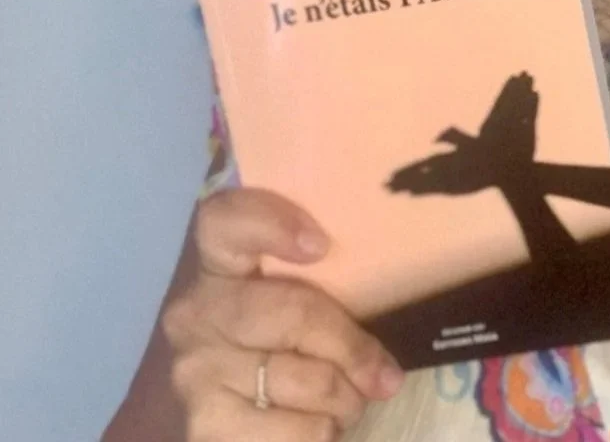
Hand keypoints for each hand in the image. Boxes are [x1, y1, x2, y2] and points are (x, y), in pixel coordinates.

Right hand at [163, 188, 402, 440]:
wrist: (236, 402)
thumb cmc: (285, 332)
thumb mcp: (299, 290)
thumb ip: (325, 276)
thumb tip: (385, 332)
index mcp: (220, 258)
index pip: (228, 220)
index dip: (272, 225)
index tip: (320, 245)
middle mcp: (196, 310)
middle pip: (293, 313)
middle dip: (351, 348)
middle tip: (384, 374)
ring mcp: (194, 370)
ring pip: (300, 380)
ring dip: (344, 398)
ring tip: (349, 399)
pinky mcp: (203, 426)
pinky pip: (291, 432)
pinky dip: (322, 431)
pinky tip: (320, 423)